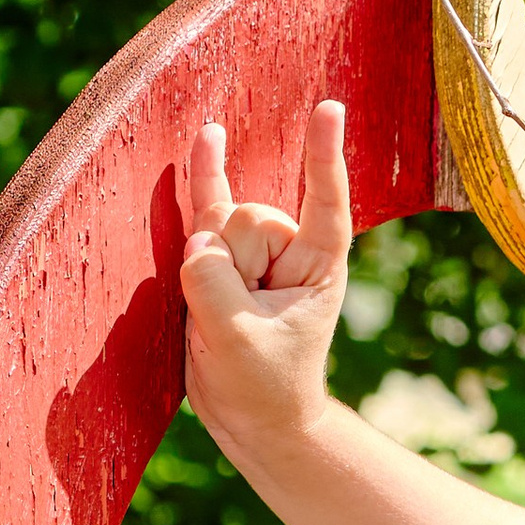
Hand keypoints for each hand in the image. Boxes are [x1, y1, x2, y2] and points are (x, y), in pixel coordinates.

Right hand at [179, 99, 352, 461]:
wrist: (251, 416)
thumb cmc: (264, 384)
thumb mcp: (240, 340)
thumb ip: (215, 286)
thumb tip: (195, 242)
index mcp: (319, 266)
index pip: (326, 202)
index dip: (323, 157)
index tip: (329, 108)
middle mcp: (289, 249)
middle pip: (247, 217)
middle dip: (231, 264)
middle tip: (239, 321)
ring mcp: (252, 252)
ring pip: (215, 223)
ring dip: (207, 267)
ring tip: (218, 318)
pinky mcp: (217, 259)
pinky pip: (206, 208)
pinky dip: (202, 175)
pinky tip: (206, 136)